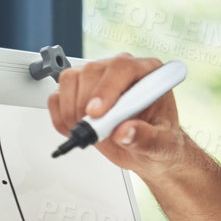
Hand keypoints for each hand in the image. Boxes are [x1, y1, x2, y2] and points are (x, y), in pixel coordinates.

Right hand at [44, 52, 192, 178]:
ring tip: (92, 133)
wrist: (147, 151)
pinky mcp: (78, 90)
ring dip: (72, 111)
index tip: (97, 114)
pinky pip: (57, 96)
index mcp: (147, 73)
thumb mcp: (162, 145)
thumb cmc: (160, 141)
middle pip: (91, 72)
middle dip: (86, 105)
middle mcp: (120, 69)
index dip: (107, 89)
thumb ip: (147, 139)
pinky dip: (61, 117)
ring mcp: (96, 78)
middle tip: (95, 131)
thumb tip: (125, 132)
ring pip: (70, 80)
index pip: (122, 68)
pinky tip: (78, 129)